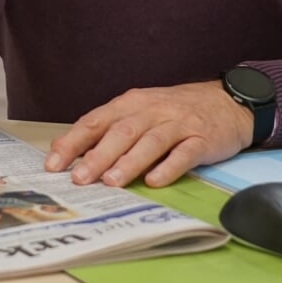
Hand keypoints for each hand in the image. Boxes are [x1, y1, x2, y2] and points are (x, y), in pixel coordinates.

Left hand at [44, 83, 254, 188]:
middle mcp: (152, 110)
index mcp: (131, 103)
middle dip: (98, 155)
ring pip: (150, 141)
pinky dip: (169, 167)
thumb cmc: (175, 111)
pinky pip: (184, 153)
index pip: (95, 121)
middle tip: (79, 178)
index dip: (73, 142)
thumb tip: (69, 151)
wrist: (228, 101)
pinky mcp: (202, 139)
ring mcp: (178, 124)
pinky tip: (155, 181)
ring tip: (112, 182)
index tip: (54, 163)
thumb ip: (108, 129)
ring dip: (129, 162)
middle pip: (121, 132)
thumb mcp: (140, 111)